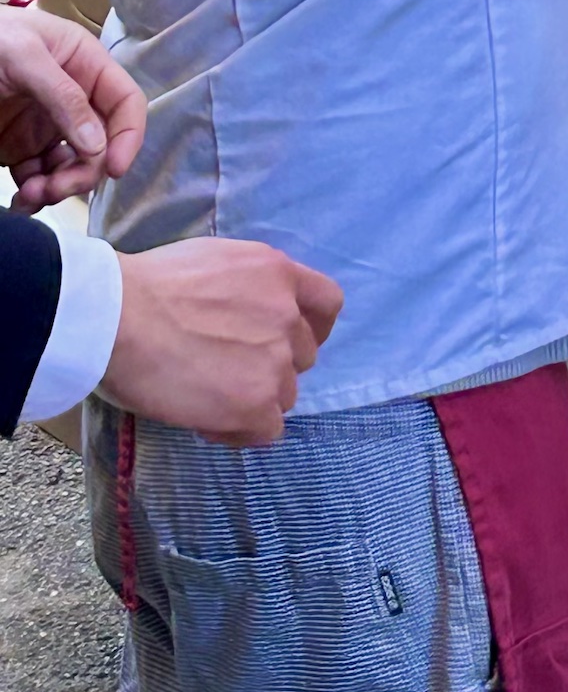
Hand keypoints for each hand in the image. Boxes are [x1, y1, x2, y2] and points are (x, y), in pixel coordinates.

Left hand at [0, 5, 145, 209]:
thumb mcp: (26, 56)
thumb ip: (62, 95)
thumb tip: (96, 145)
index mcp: (87, 66)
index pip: (125, 102)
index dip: (128, 135)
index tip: (114, 169)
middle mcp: (75, 100)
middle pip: (99, 145)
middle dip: (84, 172)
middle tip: (56, 189)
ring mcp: (48, 126)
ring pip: (71, 167)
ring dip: (58, 188)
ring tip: (30, 195)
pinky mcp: (22, 148)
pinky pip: (39, 177)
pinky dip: (34, 196)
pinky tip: (21, 202)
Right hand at [102, 241, 343, 444]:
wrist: (116, 317)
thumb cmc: (147, 286)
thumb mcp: (216, 261)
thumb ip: (248, 286)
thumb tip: (245, 313)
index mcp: (278, 273)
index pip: (327, 303)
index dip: (313, 327)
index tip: (291, 341)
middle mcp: (287, 315)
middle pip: (303, 355)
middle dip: (273, 365)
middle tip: (228, 372)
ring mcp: (275, 361)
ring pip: (284, 394)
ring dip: (254, 398)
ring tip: (208, 397)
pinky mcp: (255, 403)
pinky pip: (267, 429)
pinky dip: (242, 430)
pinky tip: (209, 421)